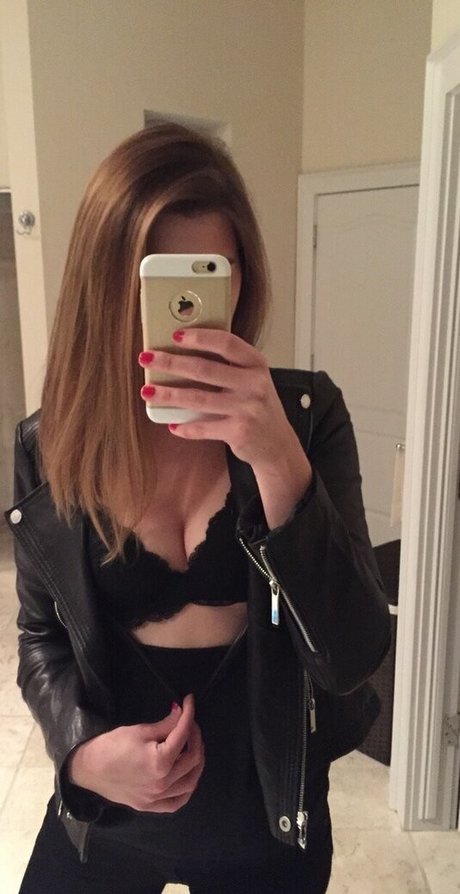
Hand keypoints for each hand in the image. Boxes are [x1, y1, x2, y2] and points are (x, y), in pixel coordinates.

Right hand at [67, 695, 204, 812]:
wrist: (88, 769)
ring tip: (193, 746)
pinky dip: (187, 789)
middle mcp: (163, 783)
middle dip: (195, 736)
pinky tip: (187, 777)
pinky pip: (177, 802)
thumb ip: (166, 724)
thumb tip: (181, 712)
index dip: (189, 714)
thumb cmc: (111, 746)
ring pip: (190, 782)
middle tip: (189, 723)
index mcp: (160, 762)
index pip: (184, 734)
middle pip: (193, 759)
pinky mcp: (150, 806)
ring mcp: (157, 798)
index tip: (189, 701)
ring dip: (197, 762)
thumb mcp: (139, 730)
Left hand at [139, 330, 311, 526]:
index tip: (175, 336)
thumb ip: (228, 366)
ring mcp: (247, 409)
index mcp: (256, 364)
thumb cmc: (257, 406)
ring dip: (168, 395)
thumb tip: (182, 353)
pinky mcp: (239, 432)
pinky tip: (171, 424)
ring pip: (198, 398)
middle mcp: (254, 384)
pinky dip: (185, 427)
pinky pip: (203, 427)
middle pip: (204, 369)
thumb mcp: (252, 380)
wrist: (277, 444)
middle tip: (147, 358)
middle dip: (171, 363)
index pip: (226, 343)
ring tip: (147, 391)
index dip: (199, 337)